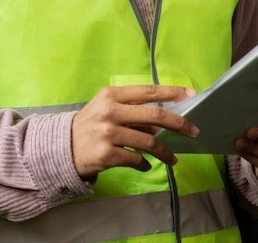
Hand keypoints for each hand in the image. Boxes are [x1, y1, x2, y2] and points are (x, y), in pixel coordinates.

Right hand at [71, 85, 198, 177]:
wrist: (63, 147)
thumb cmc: (90, 125)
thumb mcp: (107, 109)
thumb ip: (132, 110)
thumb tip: (163, 121)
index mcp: (111, 95)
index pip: (148, 91)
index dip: (171, 92)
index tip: (191, 95)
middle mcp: (110, 111)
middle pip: (154, 115)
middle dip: (179, 124)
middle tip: (194, 131)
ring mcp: (108, 133)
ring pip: (149, 142)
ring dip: (165, 152)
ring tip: (173, 159)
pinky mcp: (107, 154)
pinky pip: (137, 160)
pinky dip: (146, 164)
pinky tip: (146, 166)